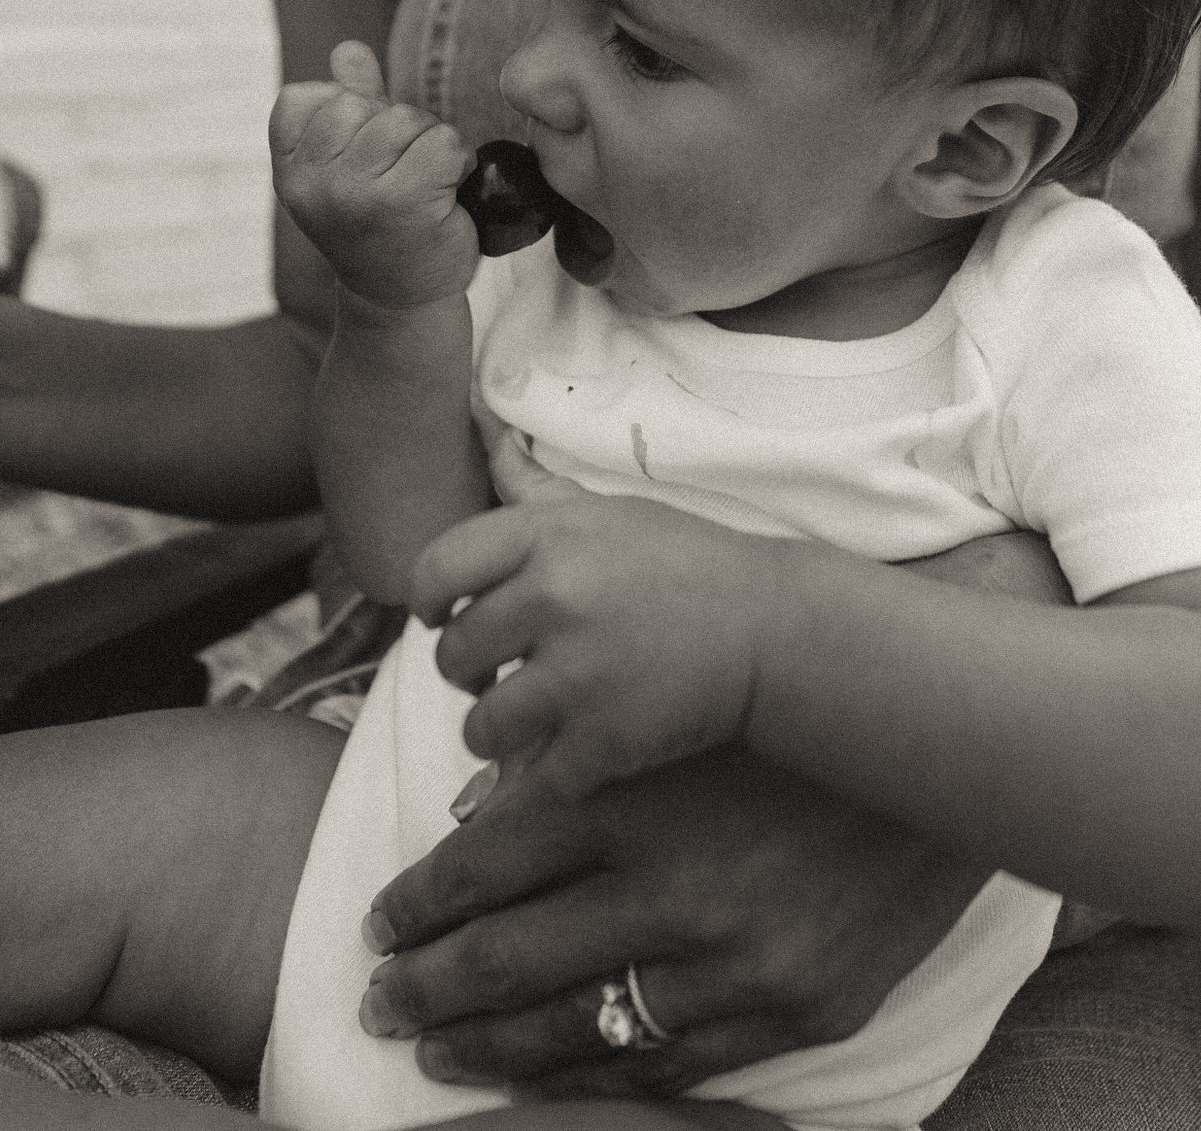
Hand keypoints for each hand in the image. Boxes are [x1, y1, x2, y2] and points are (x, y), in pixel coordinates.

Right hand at [269, 41, 478, 310]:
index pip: (305, 96)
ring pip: (405, 119)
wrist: (402, 297)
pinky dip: (457, 160)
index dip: (345, 113)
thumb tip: (348, 49)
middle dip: (393, 126)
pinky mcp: (402, 203)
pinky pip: (442, 142)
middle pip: (361, 103)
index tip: (358, 160)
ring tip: (424, 183)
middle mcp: (311, 183)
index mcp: (288, 170)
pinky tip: (446, 191)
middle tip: (400, 173)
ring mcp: (353, 193)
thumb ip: (348, 102)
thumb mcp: (351, 162)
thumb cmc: (378, 224)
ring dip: (428, 142)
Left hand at [358, 746, 989, 1097]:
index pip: (483, 866)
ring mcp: (738, 959)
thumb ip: (564, 769)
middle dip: (426, 987)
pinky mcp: (798, 1007)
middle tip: (376, 1000)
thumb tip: (470, 821)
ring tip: (435, 1050)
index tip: (378, 923)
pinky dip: (594, 1080)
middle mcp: (673, 885)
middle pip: (507, 957)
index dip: (416, 903)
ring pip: (575, 1030)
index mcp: (630, 799)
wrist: (928, 760)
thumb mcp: (662, 724)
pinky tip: (543, 1081)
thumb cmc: (776, 728)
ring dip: (489, 1048)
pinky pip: (671, 1066)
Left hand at [414, 437, 804, 797]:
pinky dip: (551, 774)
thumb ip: (534, 487)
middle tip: (499, 673)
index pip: (436, 569)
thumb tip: (481, 423)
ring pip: (481, 727)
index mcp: (547, 535)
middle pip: (452, 654)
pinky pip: (535, 777)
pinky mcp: (604, 740)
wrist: (773, 630)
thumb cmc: (686, 562)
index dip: (428, 601)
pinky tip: (575, 751)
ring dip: (496, 732)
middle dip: (468, 672)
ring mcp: (577, 673)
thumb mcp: (608, 510)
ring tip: (528, 720)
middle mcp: (553, 597)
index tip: (442, 616)